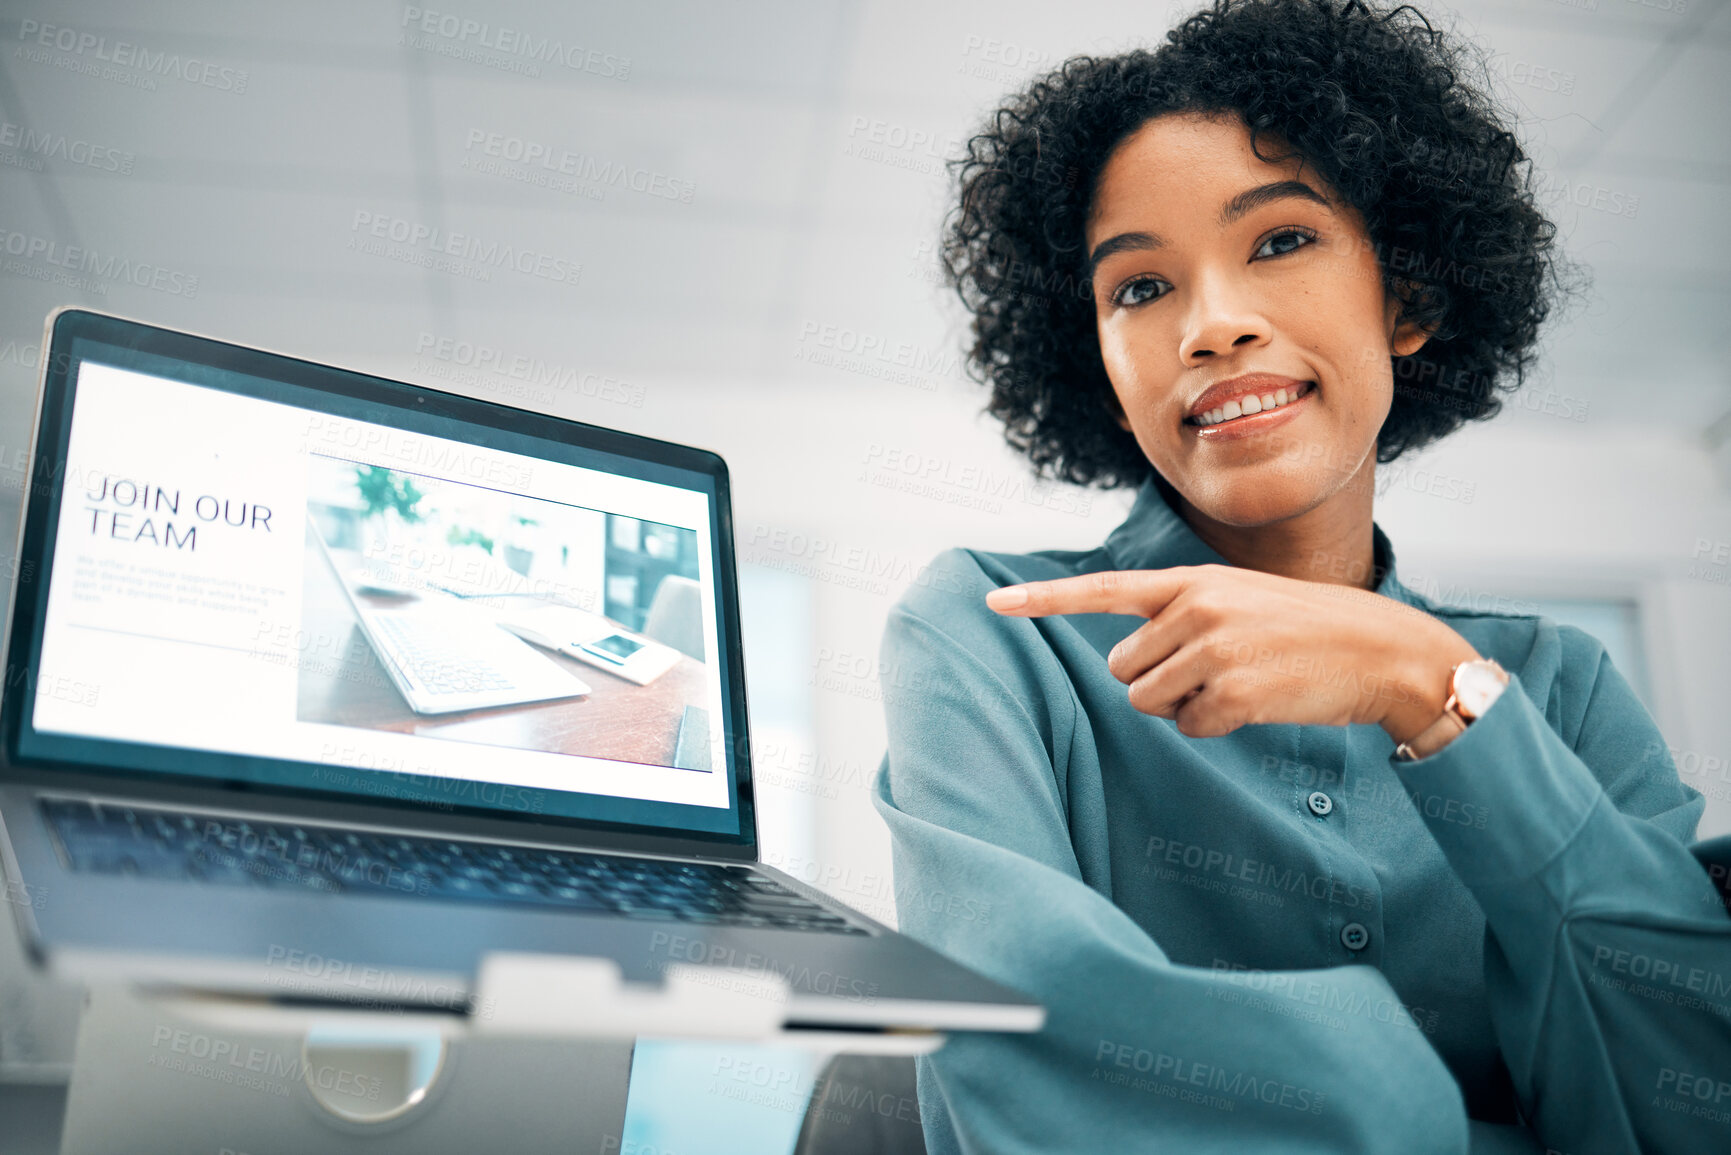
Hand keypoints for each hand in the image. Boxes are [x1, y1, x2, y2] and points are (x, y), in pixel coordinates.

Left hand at [985, 564, 1480, 741]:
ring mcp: (1213, 651)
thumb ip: (1181, 615)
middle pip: (1122, 668)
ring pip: (1148, 702)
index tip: (992, 603)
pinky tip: (1256, 702)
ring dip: (1183, 706)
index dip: (1043, 601)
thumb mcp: (1238, 598)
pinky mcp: (1232, 693)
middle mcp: (1194, 609)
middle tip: (1214, 669)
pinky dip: (1214, 727)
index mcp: (1190, 581)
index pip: (1101, 589)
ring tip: (1237, 683)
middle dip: (1157, 680)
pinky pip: (1189, 728)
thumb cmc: (1305, 628)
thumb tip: (1127, 668)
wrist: (1381, 649)